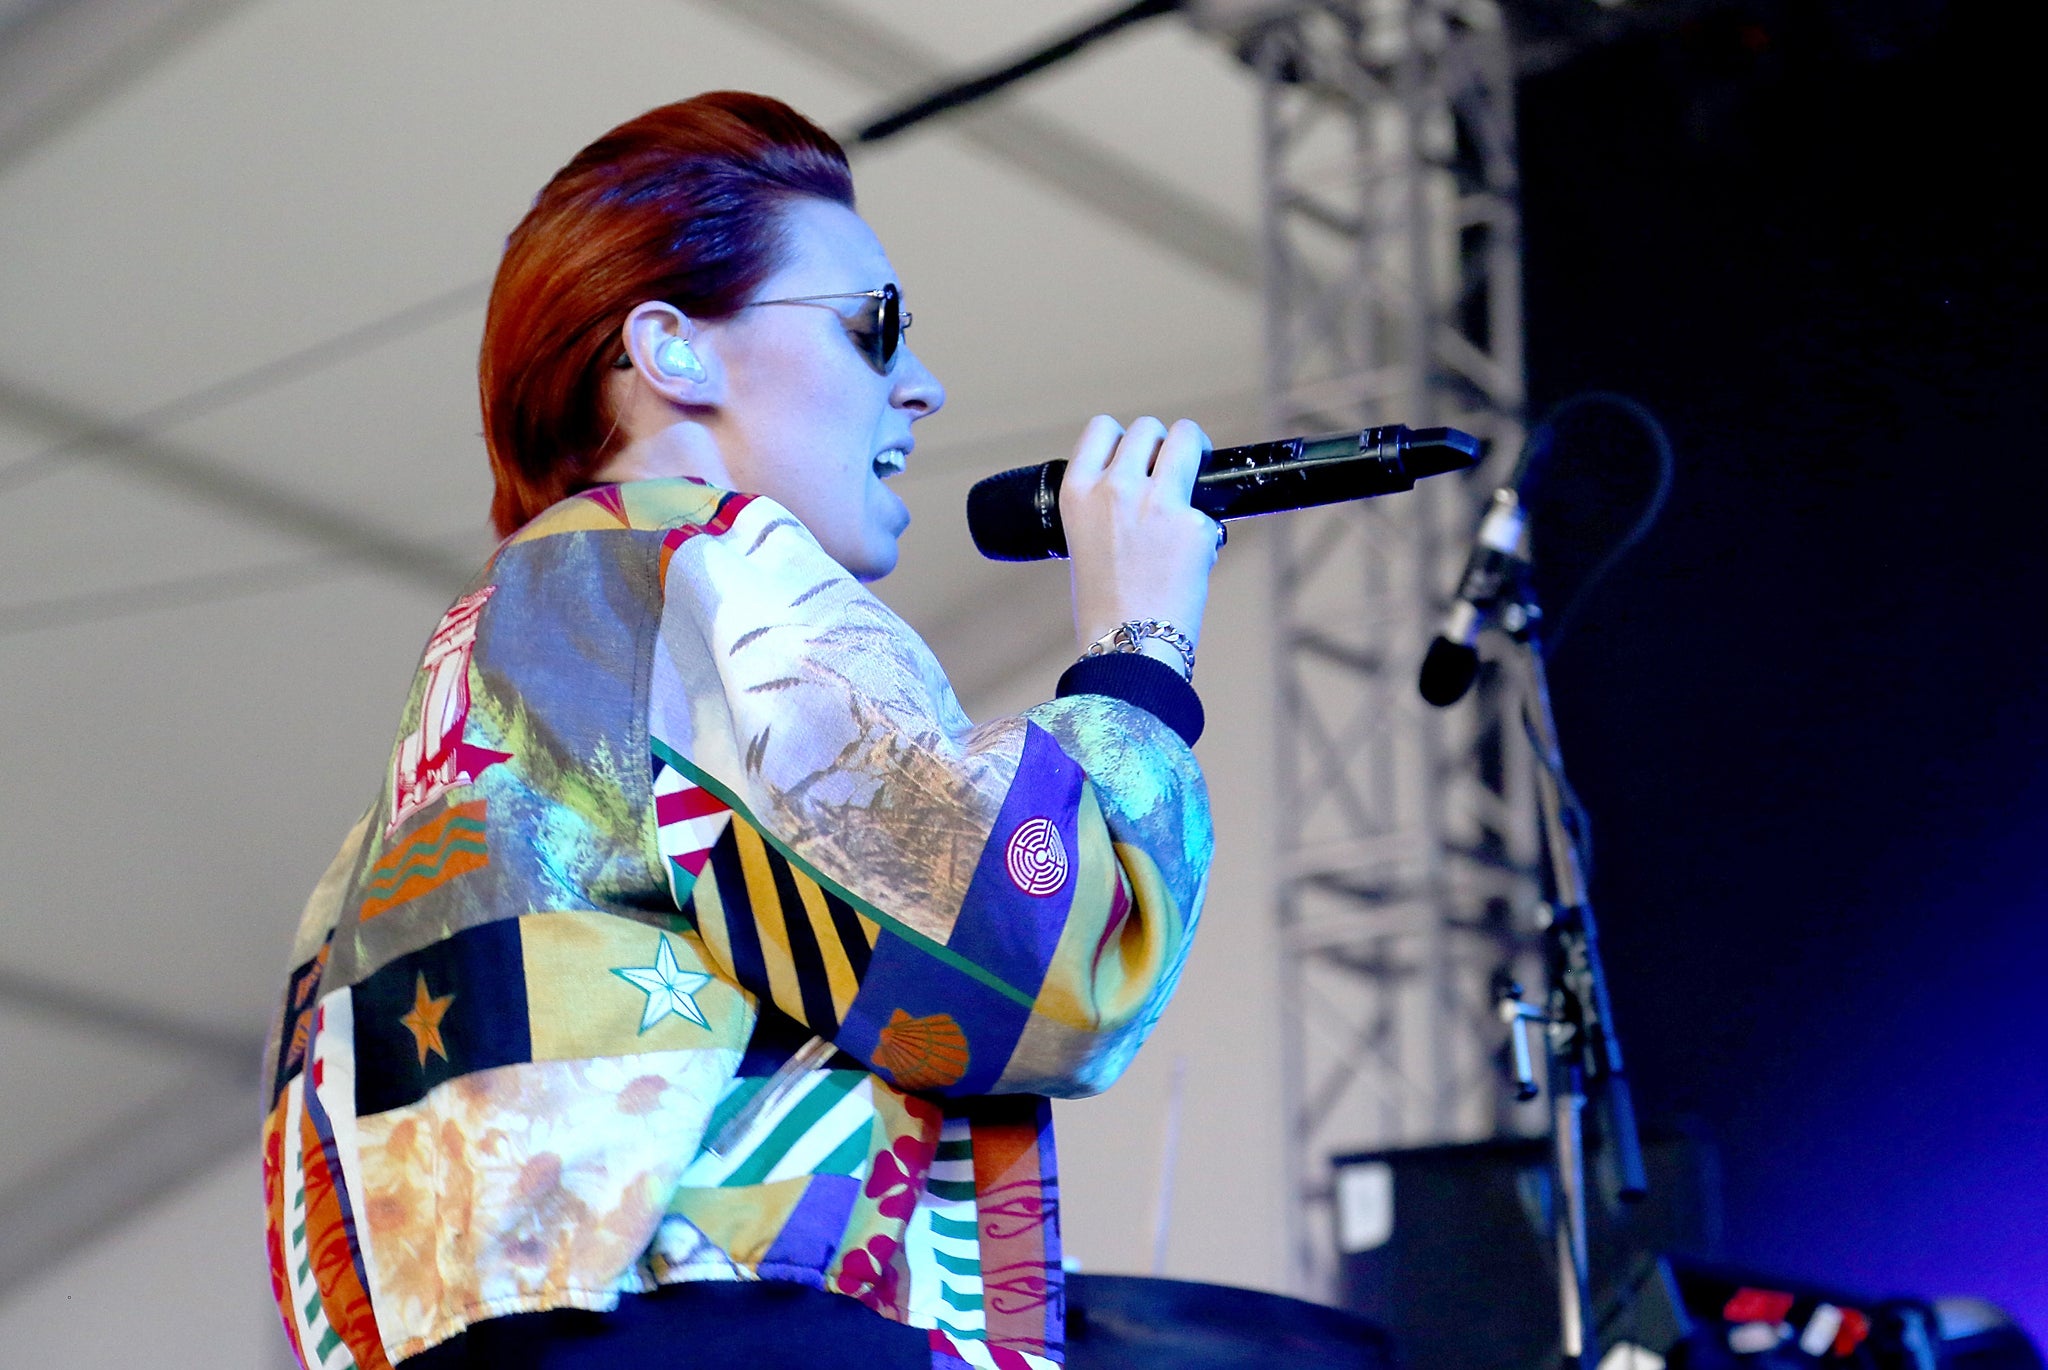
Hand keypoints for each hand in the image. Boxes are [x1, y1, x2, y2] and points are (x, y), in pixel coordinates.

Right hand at [1060, 416, 1220, 670]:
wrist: (1126, 647)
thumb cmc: (1105, 605)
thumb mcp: (1085, 542)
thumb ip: (1107, 507)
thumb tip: (1145, 487)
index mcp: (1077, 492)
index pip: (1102, 428)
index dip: (1125, 437)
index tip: (1139, 453)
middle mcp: (1114, 488)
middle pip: (1147, 428)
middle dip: (1164, 442)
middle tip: (1174, 467)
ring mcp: (1156, 502)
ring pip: (1185, 437)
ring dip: (1193, 450)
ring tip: (1198, 476)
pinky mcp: (1195, 524)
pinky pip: (1209, 504)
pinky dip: (1204, 524)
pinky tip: (1193, 552)